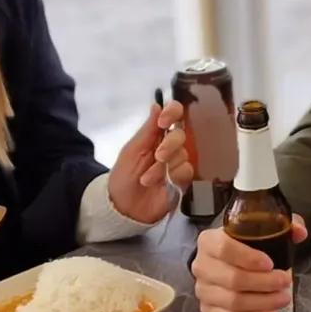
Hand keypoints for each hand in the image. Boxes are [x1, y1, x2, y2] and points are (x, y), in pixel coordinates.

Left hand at [107, 100, 191, 224]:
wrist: (123, 206)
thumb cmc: (124, 175)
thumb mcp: (132, 150)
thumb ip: (147, 129)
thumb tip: (157, 104)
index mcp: (157, 134)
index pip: (174, 115)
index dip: (173, 113)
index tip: (163, 121)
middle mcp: (171, 146)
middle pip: (182, 134)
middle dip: (169, 145)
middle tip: (157, 156)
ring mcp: (178, 163)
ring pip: (184, 155)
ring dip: (164, 167)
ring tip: (147, 178)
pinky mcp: (184, 180)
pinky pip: (187, 171)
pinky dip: (172, 177)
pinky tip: (159, 184)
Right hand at [192, 214, 307, 311]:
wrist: (226, 261)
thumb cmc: (244, 244)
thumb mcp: (262, 228)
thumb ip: (283, 225)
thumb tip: (300, 233)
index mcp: (209, 240)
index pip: (225, 249)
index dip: (248, 258)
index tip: (271, 263)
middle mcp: (201, 265)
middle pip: (232, 279)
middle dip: (264, 283)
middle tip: (285, 281)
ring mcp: (202, 290)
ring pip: (232, 302)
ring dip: (262, 303)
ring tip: (283, 298)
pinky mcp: (207, 310)